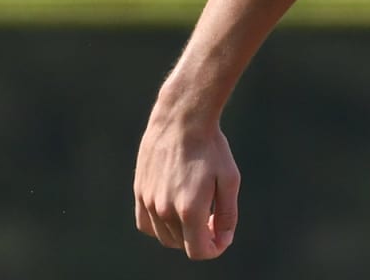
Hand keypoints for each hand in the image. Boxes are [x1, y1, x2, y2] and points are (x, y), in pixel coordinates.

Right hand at [134, 105, 239, 259]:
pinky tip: (174, 210)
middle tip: (213, 216)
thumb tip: (222, 240)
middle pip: (182, 244)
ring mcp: (148, 201)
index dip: (214, 248)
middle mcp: (164, 209)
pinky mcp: (139, 191)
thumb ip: (227, 215)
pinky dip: (160, 225)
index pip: (198, 251)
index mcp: (190, 209)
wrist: (182, 119)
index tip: (222, 235)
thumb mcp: (230, 179)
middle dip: (200, 237)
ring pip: (164, 236)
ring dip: (182, 232)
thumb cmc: (211, 148)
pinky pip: (146, 224)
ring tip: (197, 209)